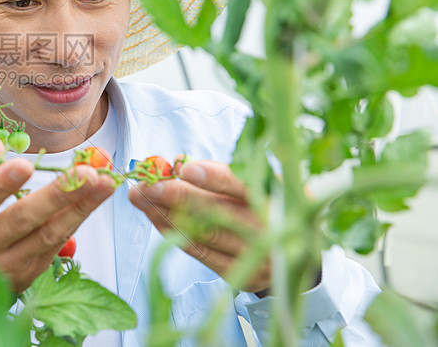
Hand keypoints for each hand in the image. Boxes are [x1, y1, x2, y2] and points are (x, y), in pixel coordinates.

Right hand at [0, 139, 115, 292]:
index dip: (0, 184)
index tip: (25, 165)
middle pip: (22, 220)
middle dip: (57, 195)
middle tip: (86, 173)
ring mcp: (9, 264)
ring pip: (48, 235)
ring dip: (80, 207)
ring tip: (103, 183)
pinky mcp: (29, 272)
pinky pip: (57, 243)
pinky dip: (77, 219)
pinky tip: (95, 199)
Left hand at [128, 160, 270, 292]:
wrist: (298, 249)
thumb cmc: (268, 203)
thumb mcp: (259, 181)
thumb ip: (221, 172)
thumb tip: (177, 164)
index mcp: (278, 198)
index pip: (243, 186)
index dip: (213, 177)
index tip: (183, 168)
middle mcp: (270, 230)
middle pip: (219, 213)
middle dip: (178, 196)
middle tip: (146, 185)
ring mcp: (257, 256)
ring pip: (205, 234)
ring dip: (167, 215)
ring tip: (141, 199)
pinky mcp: (242, 275)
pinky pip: (201, 253)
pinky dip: (175, 234)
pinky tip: (155, 217)